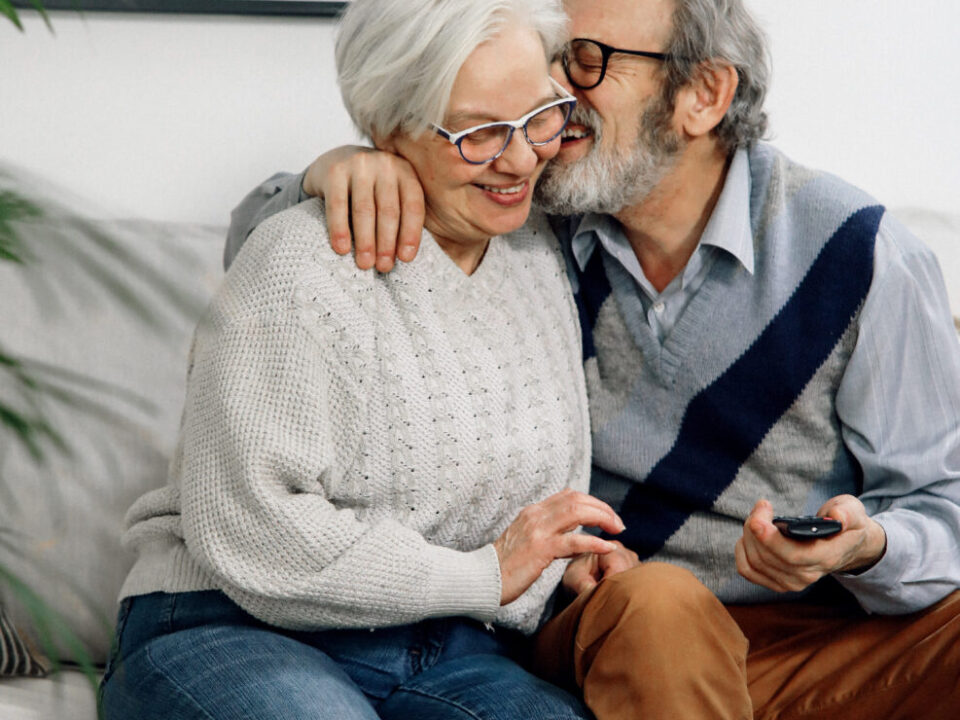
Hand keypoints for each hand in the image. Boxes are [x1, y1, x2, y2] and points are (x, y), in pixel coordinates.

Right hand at [302, 146, 425, 271]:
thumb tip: (409, 258)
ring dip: (365, 241)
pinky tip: (341, 249)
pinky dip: (339, 229)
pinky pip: (338, 205)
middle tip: (383, 267)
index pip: (412, 206)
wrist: (336, 161)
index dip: (410, 234)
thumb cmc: (372, 189)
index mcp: (406, 172)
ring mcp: (359, 164)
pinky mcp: (334, 170)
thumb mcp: (394, 193)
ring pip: (364, 209)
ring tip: (365, 264)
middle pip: (388, 210)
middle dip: (386, 243)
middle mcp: (385, 164)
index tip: (405, 259)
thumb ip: (405, 216)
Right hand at [494, 489, 625, 605]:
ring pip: (578, 512)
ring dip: (603, 518)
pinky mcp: (540, 549)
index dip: (593, 502)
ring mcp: (538, 531)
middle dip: (603, 508)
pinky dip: (595, 542)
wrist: (482, 579)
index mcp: (533, 512)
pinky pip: (574, 541)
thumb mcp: (527, 541)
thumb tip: (571, 533)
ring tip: (618, 530)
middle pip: (577, 499)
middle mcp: (536, 515)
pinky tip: (608, 548)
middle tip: (618, 524)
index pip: (569, 495)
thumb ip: (547, 532)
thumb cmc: (505, 566)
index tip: (606, 516)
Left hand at [735, 496, 886, 592]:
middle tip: (762, 506)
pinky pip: (748, 570)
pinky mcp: (777, 582)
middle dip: (756, 527)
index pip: (793, 556)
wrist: (846, 545)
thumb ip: (847, 513)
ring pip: (755, 562)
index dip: (770, 538)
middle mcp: (807, 575)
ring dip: (748, 535)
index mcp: (826, 557)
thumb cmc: (846, 524)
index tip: (760, 513)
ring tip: (758, 516)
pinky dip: (742, 551)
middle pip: (768, 556)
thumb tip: (836, 515)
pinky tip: (749, 536)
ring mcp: (791, 582)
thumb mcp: (853, 511)